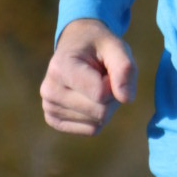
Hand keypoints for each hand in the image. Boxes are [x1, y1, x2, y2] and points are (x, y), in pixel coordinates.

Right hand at [41, 18, 136, 136]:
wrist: (76, 47)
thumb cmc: (98, 46)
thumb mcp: (116, 46)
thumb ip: (125, 69)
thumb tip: (126, 99)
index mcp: (60, 68)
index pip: (100, 94)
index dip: (115, 84)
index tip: (108, 69)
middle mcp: (49, 90)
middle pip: (100, 112)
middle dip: (112, 97)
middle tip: (104, 78)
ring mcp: (49, 108)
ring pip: (97, 122)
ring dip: (106, 106)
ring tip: (95, 85)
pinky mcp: (54, 120)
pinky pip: (91, 130)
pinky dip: (99, 117)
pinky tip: (89, 98)